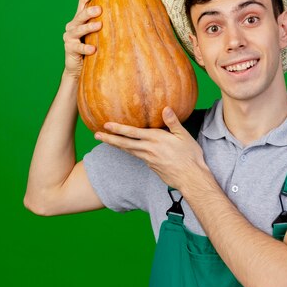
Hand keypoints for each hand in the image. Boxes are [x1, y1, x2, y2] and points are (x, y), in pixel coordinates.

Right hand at [63, 0, 103, 79]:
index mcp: (79, 20)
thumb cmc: (92, 50)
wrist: (78, 68)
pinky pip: (78, 47)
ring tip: (99, 25)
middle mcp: (72, 26)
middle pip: (80, 15)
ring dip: (89, 27)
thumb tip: (128, 14)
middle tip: (100, 9)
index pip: (82, 2)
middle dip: (90, 11)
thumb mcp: (98, 36)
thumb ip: (105, 25)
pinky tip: (93, 49)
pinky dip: (86, 48)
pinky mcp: (69, 48)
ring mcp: (69, 37)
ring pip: (79, 29)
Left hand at [94, 107, 208, 190]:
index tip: (106, 125)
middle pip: (125, 144)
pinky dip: (130, 152)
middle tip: (96, 135)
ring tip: (106, 141)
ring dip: (116, 145)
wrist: (190, 178)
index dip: (118, 129)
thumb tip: (166, 108)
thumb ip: (173, 122)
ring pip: (129, 151)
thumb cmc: (190, 156)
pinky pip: (138, 156)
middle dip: (109, 139)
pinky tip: (129, 149)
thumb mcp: (184, 136)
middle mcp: (148, 149)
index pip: (132, 133)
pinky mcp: (151, 166)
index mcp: (156, 139)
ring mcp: (148, 159)